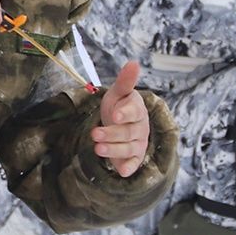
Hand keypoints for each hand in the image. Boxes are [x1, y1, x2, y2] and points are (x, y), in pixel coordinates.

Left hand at [91, 60, 150, 177]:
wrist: (118, 123)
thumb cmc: (118, 106)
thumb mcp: (118, 93)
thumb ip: (125, 81)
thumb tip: (133, 62)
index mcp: (137, 110)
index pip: (134, 112)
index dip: (125, 114)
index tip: (115, 115)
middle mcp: (140, 128)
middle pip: (128, 133)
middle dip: (111, 134)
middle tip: (95, 134)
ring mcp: (138, 144)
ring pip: (127, 149)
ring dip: (113, 150)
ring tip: (97, 148)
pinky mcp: (133, 158)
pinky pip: (133, 164)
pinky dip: (129, 168)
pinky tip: (122, 171)